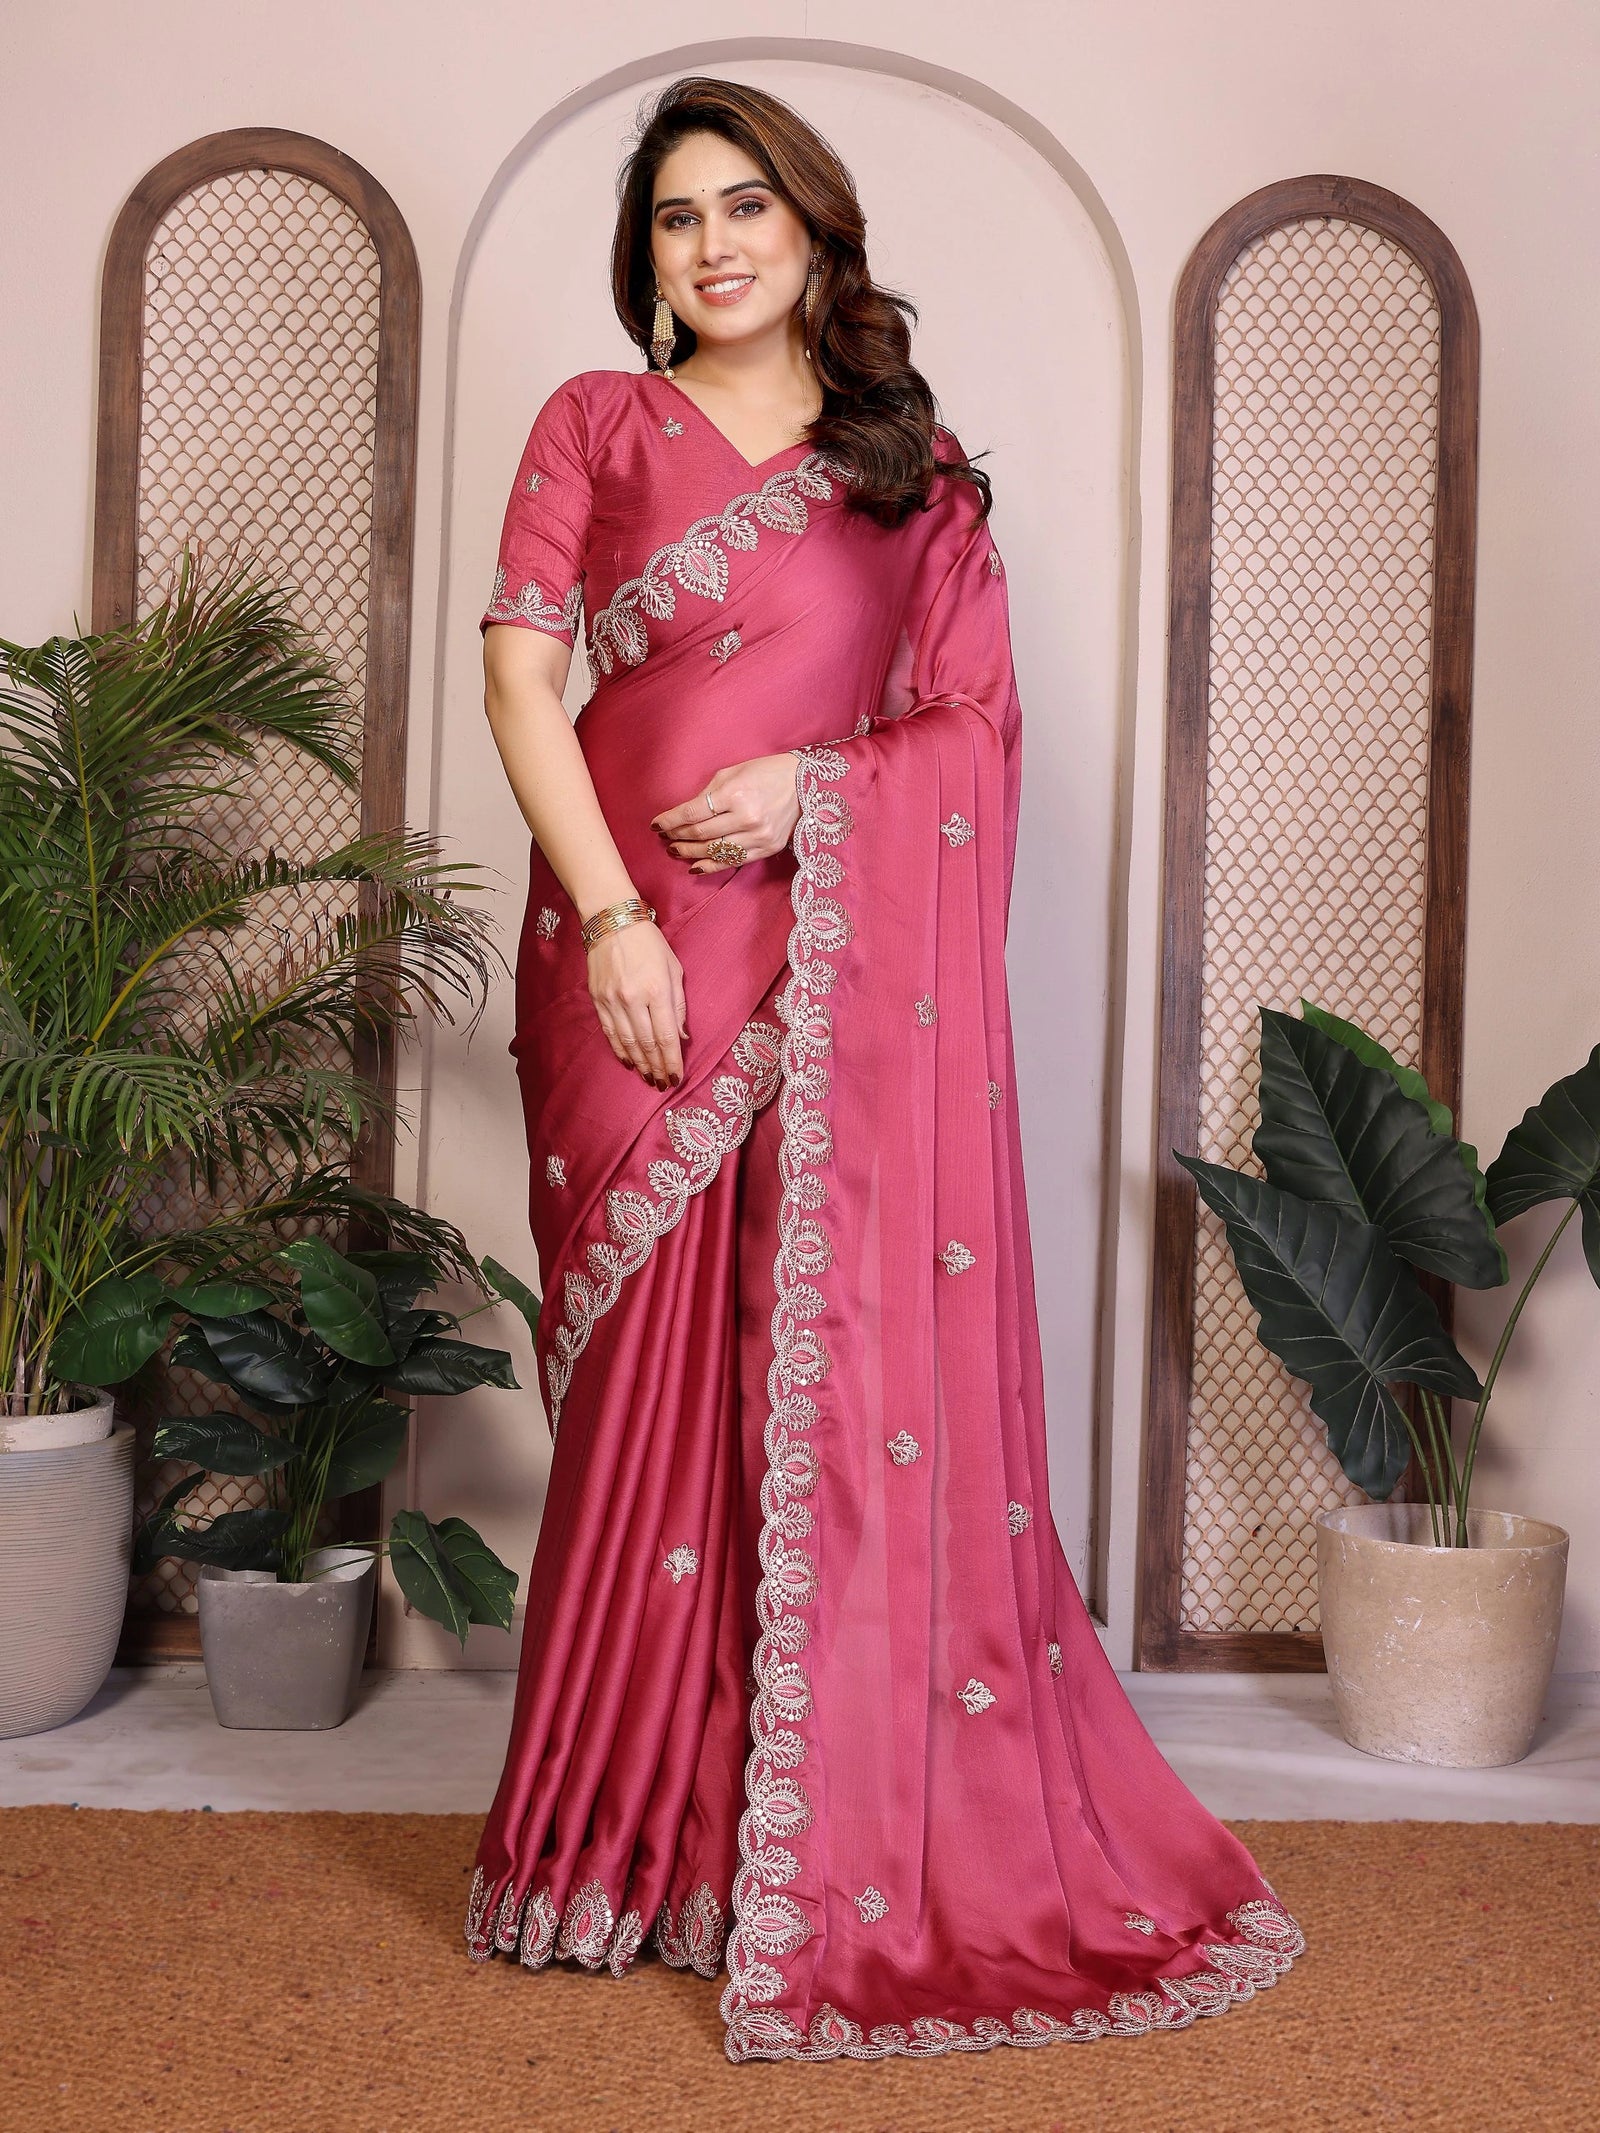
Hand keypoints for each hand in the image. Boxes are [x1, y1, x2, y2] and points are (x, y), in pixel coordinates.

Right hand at [585, 919, 686, 1089]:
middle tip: (663, 1084)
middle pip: (647, 1044)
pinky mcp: (597, 999)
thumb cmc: (649, 942)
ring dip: (640, 1064)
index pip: (666, 1037)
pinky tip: (629, 1062)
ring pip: (627, 1042)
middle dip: (657, 1067)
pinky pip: (609, 1032)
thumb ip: (678, 1005)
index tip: (677, 1077)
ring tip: (649, 1078)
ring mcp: (612, 1000)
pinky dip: (620, 1050)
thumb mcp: (673, 968)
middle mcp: (633, 998)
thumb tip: (681, 1037)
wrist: (611, 921)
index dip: (672, 1061)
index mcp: (656, 989)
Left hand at [651, 753, 801, 871]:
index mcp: (735, 793)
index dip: (670, 821)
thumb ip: (709, 793)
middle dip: (677, 837)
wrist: (805, 785)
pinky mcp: (766, 849)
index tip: (656, 825)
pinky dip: (710, 866)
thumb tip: (684, 814)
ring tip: (675, 850)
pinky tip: (695, 866)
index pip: (692, 813)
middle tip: (665, 838)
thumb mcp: (734, 772)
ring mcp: (757, 836)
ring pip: (713, 851)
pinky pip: (732, 862)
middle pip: (700, 834)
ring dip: (689, 853)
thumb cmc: (766, 773)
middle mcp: (746, 817)